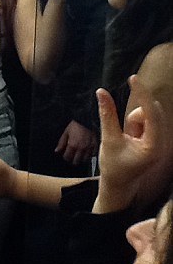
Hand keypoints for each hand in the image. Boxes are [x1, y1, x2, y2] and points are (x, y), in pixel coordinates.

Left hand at [55, 120, 97, 164]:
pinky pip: (92, 155)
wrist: (86, 119)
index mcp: (73, 145)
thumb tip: (57, 150)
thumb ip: (61, 143)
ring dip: (81, 158)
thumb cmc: (75, 125)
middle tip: (72, 156)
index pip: (67, 157)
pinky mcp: (95, 146)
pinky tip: (86, 152)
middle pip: (76, 161)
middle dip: (73, 160)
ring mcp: (89, 148)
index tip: (65, 155)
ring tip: (79, 155)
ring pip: (85, 160)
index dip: (65, 157)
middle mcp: (81, 148)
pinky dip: (89, 155)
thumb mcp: (66, 132)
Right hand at [93, 76, 165, 212]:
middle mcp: (161, 143)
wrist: (118, 185)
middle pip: (150, 112)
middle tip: (125, 131)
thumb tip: (101, 91)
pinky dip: (135, 123)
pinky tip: (130, 137)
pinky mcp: (154, 138)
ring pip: (146, 115)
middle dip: (134, 116)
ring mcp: (159, 140)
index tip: (133, 78)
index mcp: (153, 146)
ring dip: (133, 120)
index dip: (142, 94)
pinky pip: (145, 120)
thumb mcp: (108, 139)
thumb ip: (107, 114)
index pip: (151, 113)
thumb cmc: (113, 166)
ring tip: (126, 138)